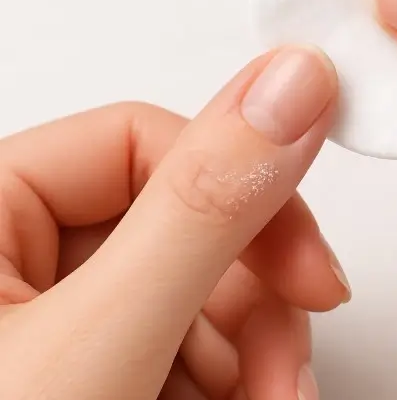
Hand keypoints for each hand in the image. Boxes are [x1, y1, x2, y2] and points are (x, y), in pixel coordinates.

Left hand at [0, 46, 348, 399]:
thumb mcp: (100, 340)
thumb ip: (201, 208)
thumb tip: (293, 84)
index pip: (140, 141)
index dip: (241, 192)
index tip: (309, 265)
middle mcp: (19, 262)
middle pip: (184, 226)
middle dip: (259, 301)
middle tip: (284, 373)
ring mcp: (61, 325)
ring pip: (200, 293)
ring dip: (256, 354)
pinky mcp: (101, 371)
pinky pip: (189, 347)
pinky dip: (234, 381)